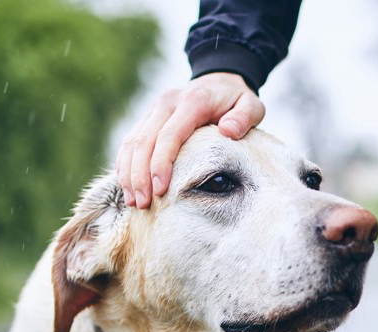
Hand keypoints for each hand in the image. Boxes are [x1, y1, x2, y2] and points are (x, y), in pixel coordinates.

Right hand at [116, 72, 264, 208]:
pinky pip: (130, 141)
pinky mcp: (148, 117)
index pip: (170, 134)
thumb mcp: (251, 104)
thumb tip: (228, 130)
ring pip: (132, 141)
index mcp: (192, 101)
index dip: (161, 163)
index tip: (160, 190)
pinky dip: (125, 164)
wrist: (219, 81)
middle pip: (144, 140)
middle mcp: (167, 102)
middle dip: (140, 175)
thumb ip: (244, 117)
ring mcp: (154, 109)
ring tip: (133, 202)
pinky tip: (127, 187)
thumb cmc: (236, 100)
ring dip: (129, 173)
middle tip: (143, 204)